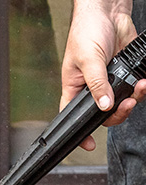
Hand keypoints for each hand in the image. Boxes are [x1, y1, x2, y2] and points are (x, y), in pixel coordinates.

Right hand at [61, 0, 145, 149]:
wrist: (108, 10)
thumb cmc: (86, 31)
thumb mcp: (88, 60)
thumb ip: (97, 84)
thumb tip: (103, 106)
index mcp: (75, 88)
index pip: (74, 116)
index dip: (81, 132)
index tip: (89, 144)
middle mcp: (92, 88)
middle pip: (104, 114)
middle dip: (118, 113)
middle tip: (126, 105)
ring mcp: (110, 81)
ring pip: (121, 102)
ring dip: (134, 99)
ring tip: (140, 87)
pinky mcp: (125, 72)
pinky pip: (134, 87)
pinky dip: (142, 87)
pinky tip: (145, 81)